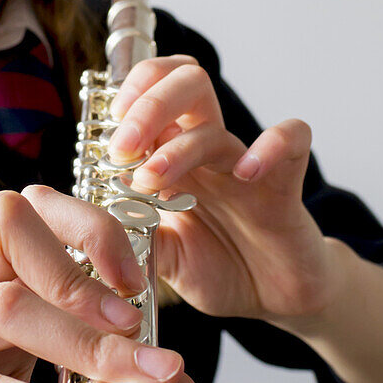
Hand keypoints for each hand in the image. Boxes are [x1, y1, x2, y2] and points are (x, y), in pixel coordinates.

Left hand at [108, 57, 345, 323]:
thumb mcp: (161, 256)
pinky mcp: (286, 184)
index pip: (154, 90)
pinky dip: (271, 146)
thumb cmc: (218, 268)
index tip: (110, 137)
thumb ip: (131, 234)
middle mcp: (207, 150)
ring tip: (152, 179)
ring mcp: (246, 162)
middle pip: (186, 83)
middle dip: (148, 105)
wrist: (273, 300)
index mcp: (174, 156)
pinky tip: (245, 173)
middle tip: (123, 147)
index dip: (130, 95)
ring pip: (216, 123)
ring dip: (179, 146)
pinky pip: (293, 139)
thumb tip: (89, 217)